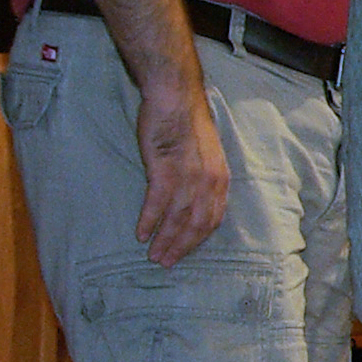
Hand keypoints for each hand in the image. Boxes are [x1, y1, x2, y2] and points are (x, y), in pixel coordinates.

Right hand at [132, 74, 230, 265]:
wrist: (175, 99)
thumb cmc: (187, 124)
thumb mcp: (207, 156)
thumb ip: (205, 179)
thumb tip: (196, 200)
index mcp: (220, 179)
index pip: (212, 219)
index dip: (197, 239)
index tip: (184, 252)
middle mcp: (208, 182)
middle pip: (196, 224)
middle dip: (180, 247)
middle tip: (165, 263)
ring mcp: (187, 177)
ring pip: (177, 219)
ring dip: (164, 240)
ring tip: (153, 256)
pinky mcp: (164, 170)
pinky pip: (157, 204)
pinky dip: (149, 222)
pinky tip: (140, 234)